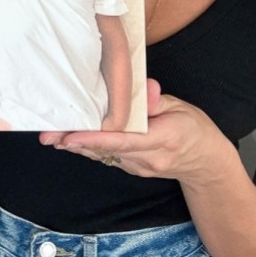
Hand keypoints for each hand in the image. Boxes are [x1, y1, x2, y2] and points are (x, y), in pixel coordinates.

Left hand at [40, 79, 230, 183]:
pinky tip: (71, 140)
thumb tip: (144, 87)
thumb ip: (157, 100)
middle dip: (75, 141)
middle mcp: (148, 158)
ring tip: (51, 136)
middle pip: (106, 150)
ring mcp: (139, 168)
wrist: (207, 164)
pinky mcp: (133, 169)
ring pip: (103, 156)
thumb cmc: (195, 130)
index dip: (94, 138)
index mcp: (163, 139)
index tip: (70, 136)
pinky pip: (108, 158)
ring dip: (77, 146)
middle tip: (48, 135)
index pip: (124, 139)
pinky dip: (89, 148)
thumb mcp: (182, 108)